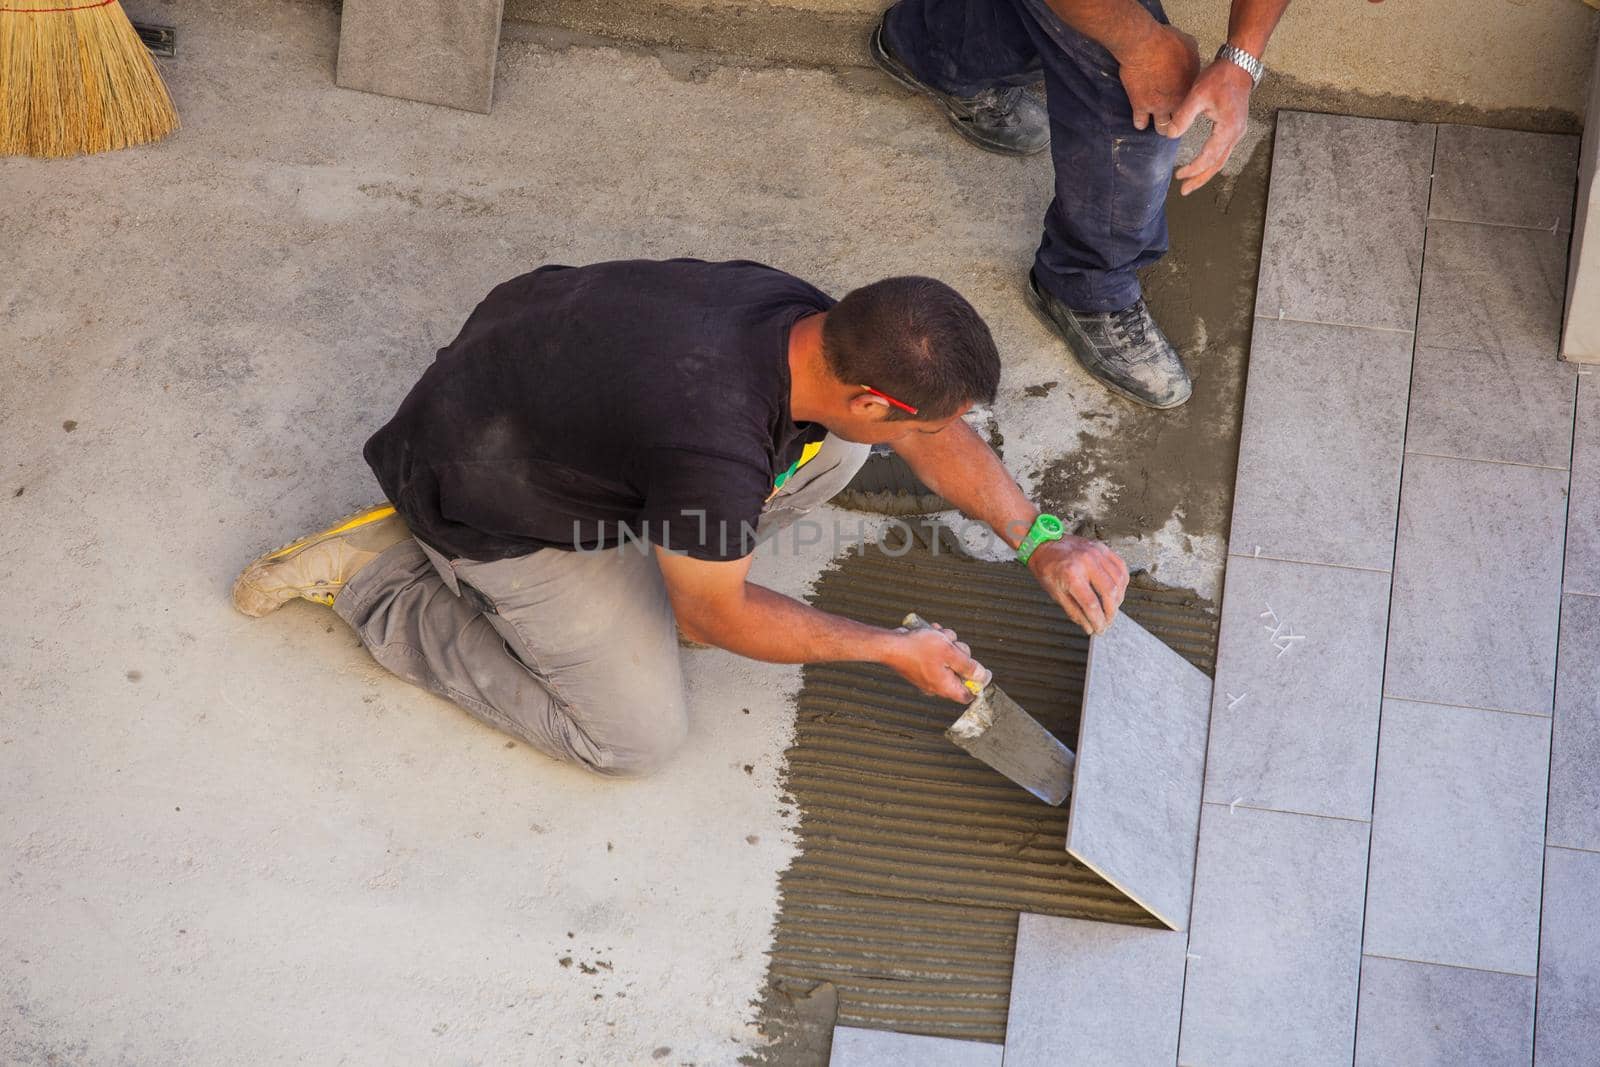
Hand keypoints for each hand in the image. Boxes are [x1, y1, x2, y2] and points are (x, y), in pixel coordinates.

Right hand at [889, 623, 988, 703]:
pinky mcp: (920, 666)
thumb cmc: (918, 649)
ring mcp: (928, 675)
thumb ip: (968, 666)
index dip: (978, 682)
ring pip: (948, 659)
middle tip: (953, 643)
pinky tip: (931, 632)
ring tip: (938, 634)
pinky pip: (935, 656)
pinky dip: (936, 643)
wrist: (890, 645)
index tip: (980, 669)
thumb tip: (982, 676)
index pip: (969, 695)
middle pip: (960, 672)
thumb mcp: (950, 653)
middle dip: (959, 653)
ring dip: (947, 644)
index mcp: (945, 687)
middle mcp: (937, 685)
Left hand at [1027, 536, 1129, 635]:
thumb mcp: (1055, 593)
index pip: (1091, 604)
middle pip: (1109, 593)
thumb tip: (1089, 627)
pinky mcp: (1103, 548)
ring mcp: (1097, 552)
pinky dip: (1122, 582)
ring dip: (1118, 599)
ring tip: (1111, 608)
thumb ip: (1074, 611)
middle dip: (1111, 612)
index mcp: (1071, 574)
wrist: (1044, 543)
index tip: (1099, 629)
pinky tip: (1116, 591)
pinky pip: (1120, 567)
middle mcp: (1086, 561)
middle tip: (1107, 621)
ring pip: (1118, 581)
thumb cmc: (1047, 567)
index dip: (1098, 621)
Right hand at [1116, 23, 1199, 134]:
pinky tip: (1141, 119)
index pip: (1194, 102)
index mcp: (1190, 86)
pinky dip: (1140, 122)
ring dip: (1161, 126)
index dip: (1190, 102)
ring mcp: (1158, 106)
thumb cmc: (1166, 42)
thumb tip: (1191, 55)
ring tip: (1158, 123)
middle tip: (1174, 118)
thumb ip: (1192, 55)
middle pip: (1181, 120)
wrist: (1144, 46)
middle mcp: (1176, 100)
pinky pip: (1140, 123)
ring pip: (1162, 128)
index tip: (1185, 100)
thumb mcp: (1189, 43)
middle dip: (1178, 120)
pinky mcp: (1140, 106)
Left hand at [1168, 59, 1253, 193]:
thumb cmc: (1219, 78)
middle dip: (1200, 179)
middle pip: (1217, 164)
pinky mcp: (1235, 128)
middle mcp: (1236, 134)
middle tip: (1184, 191)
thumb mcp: (1198, 94)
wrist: (1239, 65)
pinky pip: (1223, 152)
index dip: (1193, 168)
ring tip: (1190, 184)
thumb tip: (1170, 135)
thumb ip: (1183, 116)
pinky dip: (1211, 163)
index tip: (1178, 174)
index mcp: (1228, 128)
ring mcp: (1238, 132)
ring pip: (1221, 160)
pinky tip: (1201, 166)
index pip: (1209, 156)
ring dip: (1206, 173)